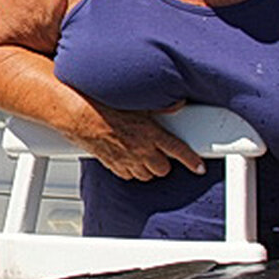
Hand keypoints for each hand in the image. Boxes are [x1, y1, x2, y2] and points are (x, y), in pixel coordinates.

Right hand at [70, 101, 204, 180]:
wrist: (79, 116)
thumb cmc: (104, 106)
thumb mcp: (137, 102)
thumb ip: (162, 106)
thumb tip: (178, 103)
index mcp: (151, 134)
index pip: (179, 151)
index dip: (192, 161)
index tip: (199, 167)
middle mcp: (141, 150)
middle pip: (163, 169)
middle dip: (164, 164)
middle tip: (161, 155)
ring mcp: (127, 160)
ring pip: (146, 175)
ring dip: (148, 169)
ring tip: (144, 157)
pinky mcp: (112, 165)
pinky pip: (127, 175)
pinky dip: (131, 171)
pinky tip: (128, 160)